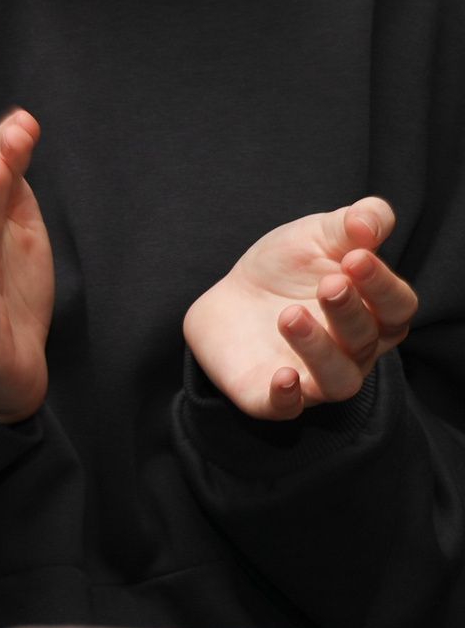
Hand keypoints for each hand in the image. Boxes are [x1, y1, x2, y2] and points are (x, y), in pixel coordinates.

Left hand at [185, 198, 416, 420]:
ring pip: (337, 380)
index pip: (396, 306)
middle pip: (366, 339)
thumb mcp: (317, 236)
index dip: (382, 284)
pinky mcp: (272, 395)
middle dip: (349, 312)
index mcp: (375, 313)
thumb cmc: (287, 267)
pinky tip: (281, 376)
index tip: (356, 257)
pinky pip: (286, 408)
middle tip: (328, 283)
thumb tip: (371, 219)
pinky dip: (286, 397)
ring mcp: (315, 378)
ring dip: (319, 350)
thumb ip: (352, 224)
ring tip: (290, 316)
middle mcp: (355, 352)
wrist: (231, 296)